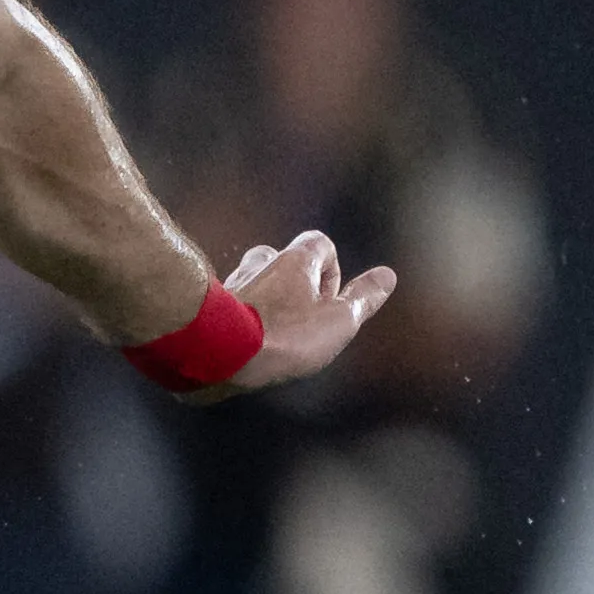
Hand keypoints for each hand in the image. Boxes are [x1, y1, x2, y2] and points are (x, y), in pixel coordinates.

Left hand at [206, 229, 399, 397]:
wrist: (214, 351)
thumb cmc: (283, 335)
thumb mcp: (338, 320)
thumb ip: (363, 298)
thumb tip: (387, 276)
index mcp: (294, 260)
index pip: (319, 242)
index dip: (332, 269)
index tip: (330, 300)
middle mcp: (259, 263)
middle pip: (281, 258)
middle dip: (294, 281)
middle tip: (299, 314)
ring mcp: (230, 283)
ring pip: (252, 278)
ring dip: (264, 297)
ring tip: (271, 328)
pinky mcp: (206, 307)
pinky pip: (228, 302)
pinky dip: (238, 314)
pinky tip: (241, 338)